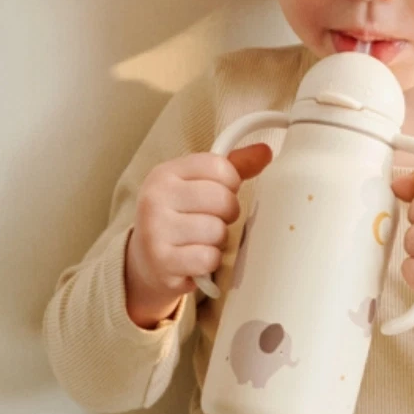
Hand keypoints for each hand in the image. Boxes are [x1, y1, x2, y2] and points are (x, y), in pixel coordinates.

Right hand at [124, 143, 271, 327]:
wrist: (147, 262)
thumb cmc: (181, 219)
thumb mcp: (200, 186)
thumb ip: (233, 167)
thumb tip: (266, 151)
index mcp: (165, 173)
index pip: (220, 167)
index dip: (231, 184)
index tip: (221, 193)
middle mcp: (155, 197)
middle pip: (222, 199)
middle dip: (227, 214)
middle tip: (213, 220)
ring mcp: (155, 230)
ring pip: (217, 230)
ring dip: (218, 240)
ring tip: (202, 240)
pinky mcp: (161, 261)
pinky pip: (208, 257)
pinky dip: (210, 261)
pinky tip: (197, 259)